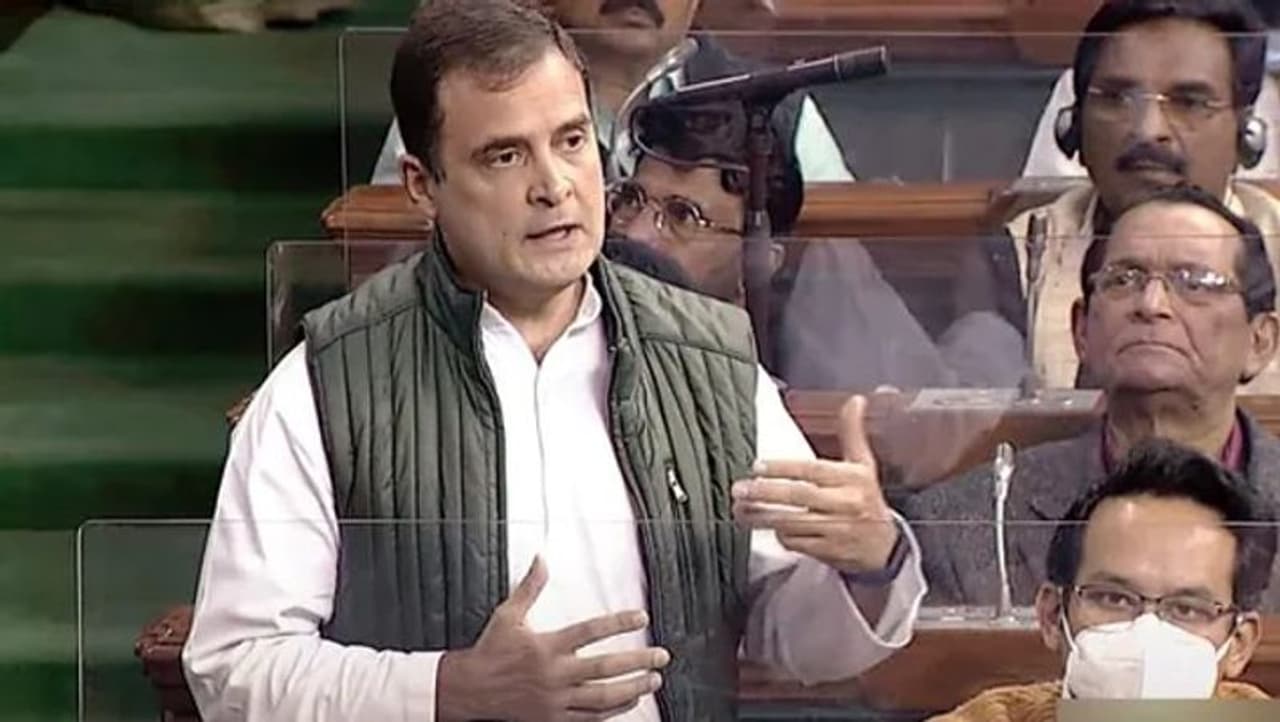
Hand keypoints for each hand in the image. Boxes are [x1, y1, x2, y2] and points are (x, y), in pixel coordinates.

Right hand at [436, 557, 669, 721]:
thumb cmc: (490, 651)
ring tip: (654, 680)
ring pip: (602, 697)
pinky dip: (613, 711)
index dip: (619, 622)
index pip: (591, 631)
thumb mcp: (507, 615)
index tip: (642, 617)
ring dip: (632, 688)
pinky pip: (589, 717)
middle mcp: (554, 674)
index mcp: (546, 646)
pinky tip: (631, 701)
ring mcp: (555, 699)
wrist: (468, 690)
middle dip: (637, 661)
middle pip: (605, 668)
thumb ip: (530, 588)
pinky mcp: (552, 718)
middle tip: (662, 656)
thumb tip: (541, 558)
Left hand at [732, 395, 898, 573]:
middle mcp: (846, 504)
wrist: (884, 547)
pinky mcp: (828, 552)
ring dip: (762, 517)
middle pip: (800, 496)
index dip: (784, 468)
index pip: (814, 471)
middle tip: (740, 489)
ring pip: (793, 522)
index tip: (758, 466)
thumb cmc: (867, 499)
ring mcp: (836, 530)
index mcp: (854, 479)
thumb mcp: (864, 464)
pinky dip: (780, 535)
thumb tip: (856, 400)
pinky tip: (766, 528)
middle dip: (766, 493)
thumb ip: (852, 432)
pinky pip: (796, 543)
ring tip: (740, 509)